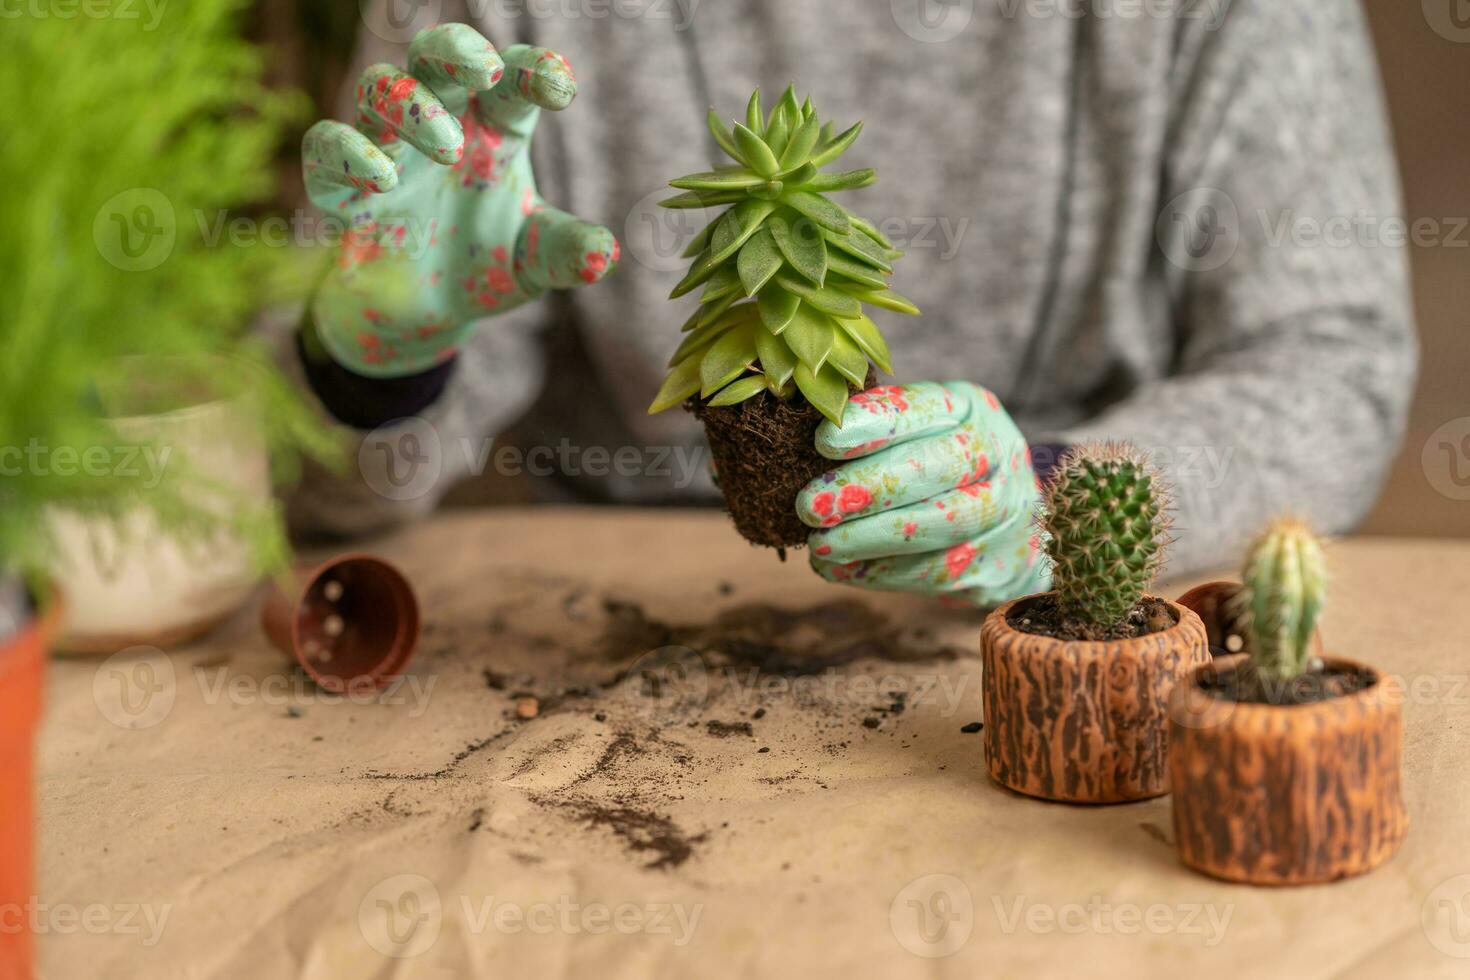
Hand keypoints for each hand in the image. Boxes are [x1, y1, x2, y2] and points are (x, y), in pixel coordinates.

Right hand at [301, 24, 618, 376]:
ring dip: (413, 107)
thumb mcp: (534, 263)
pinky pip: (327, 147)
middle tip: (485, 69)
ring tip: (449, 147)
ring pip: (380, 90)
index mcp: (494, 131)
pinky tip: (383, 179)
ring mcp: (387, 151)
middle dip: (456, 52)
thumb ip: (565, 252)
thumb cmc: (485, 267)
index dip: (533, 73)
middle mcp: (440, 125)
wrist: (425, 317)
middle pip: (435, 57)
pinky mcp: (343, 189)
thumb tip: (604, 255)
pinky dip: (349, 153)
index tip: (561, 88)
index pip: (513, 83)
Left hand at [796, 381, 1048, 606]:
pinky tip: (841, 570)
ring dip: (868, 539)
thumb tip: (801, 440)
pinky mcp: (993, 563)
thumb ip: (878, 428)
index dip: (873, 425)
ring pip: (935, 526)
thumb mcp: (924, 428)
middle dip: (866, 488)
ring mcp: (1004, 513)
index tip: (823, 441)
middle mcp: (997, 455)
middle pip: (935, 469)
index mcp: (971, 409)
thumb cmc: (945, 465)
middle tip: (810, 505)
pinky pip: (933, 571)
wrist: (1018, 526)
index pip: (923, 409)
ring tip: (820, 545)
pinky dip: (880, 572)